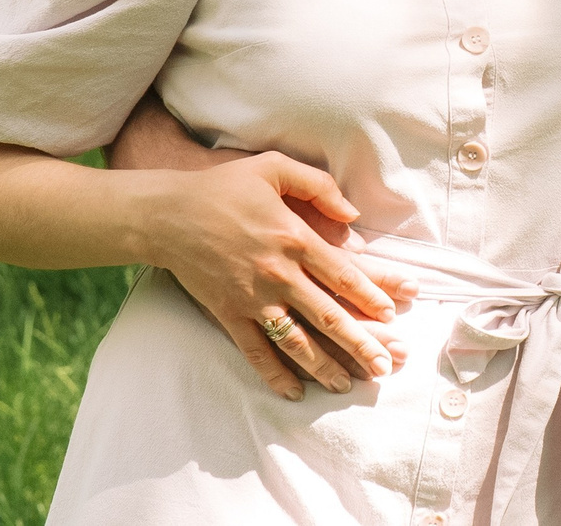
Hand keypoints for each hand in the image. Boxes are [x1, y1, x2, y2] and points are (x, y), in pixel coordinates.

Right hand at [141, 151, 416, 401]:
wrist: (168, 214)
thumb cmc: (224, 187)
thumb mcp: (274, 167)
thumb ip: (318, 185)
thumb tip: (353, 214)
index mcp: (294, 237)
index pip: (342, 273)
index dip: (370, 294)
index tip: (392, 313)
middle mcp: (278, 273)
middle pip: (327, 314)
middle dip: (360, 342)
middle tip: (385, 365)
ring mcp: (252, 298)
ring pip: (296, 340)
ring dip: (325, 366)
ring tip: (348, 385)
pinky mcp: (228, 314)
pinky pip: (255, 351)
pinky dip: (274, 374)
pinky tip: (293, 392)